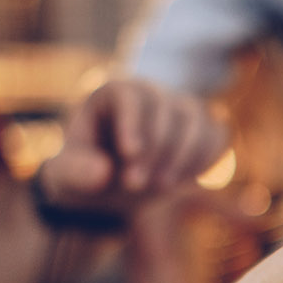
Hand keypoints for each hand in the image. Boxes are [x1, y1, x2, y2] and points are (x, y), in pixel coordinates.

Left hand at [35, 78, 227, 213]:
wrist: (111, 184)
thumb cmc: (84, 173)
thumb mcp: (64, 177)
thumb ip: (75, 173)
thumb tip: (103, 173)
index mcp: (110, 94)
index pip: (129, 96)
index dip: (133, 123)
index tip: (130, 155)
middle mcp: (149, 93)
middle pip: (166, 109)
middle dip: (156, 151)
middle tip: (134, 186)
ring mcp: (179, 109)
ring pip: (196, 120)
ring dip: (183, 157)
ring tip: (160, 188)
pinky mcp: (202, 128)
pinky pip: (218, 134)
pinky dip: (206, 158)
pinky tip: (183, 180)